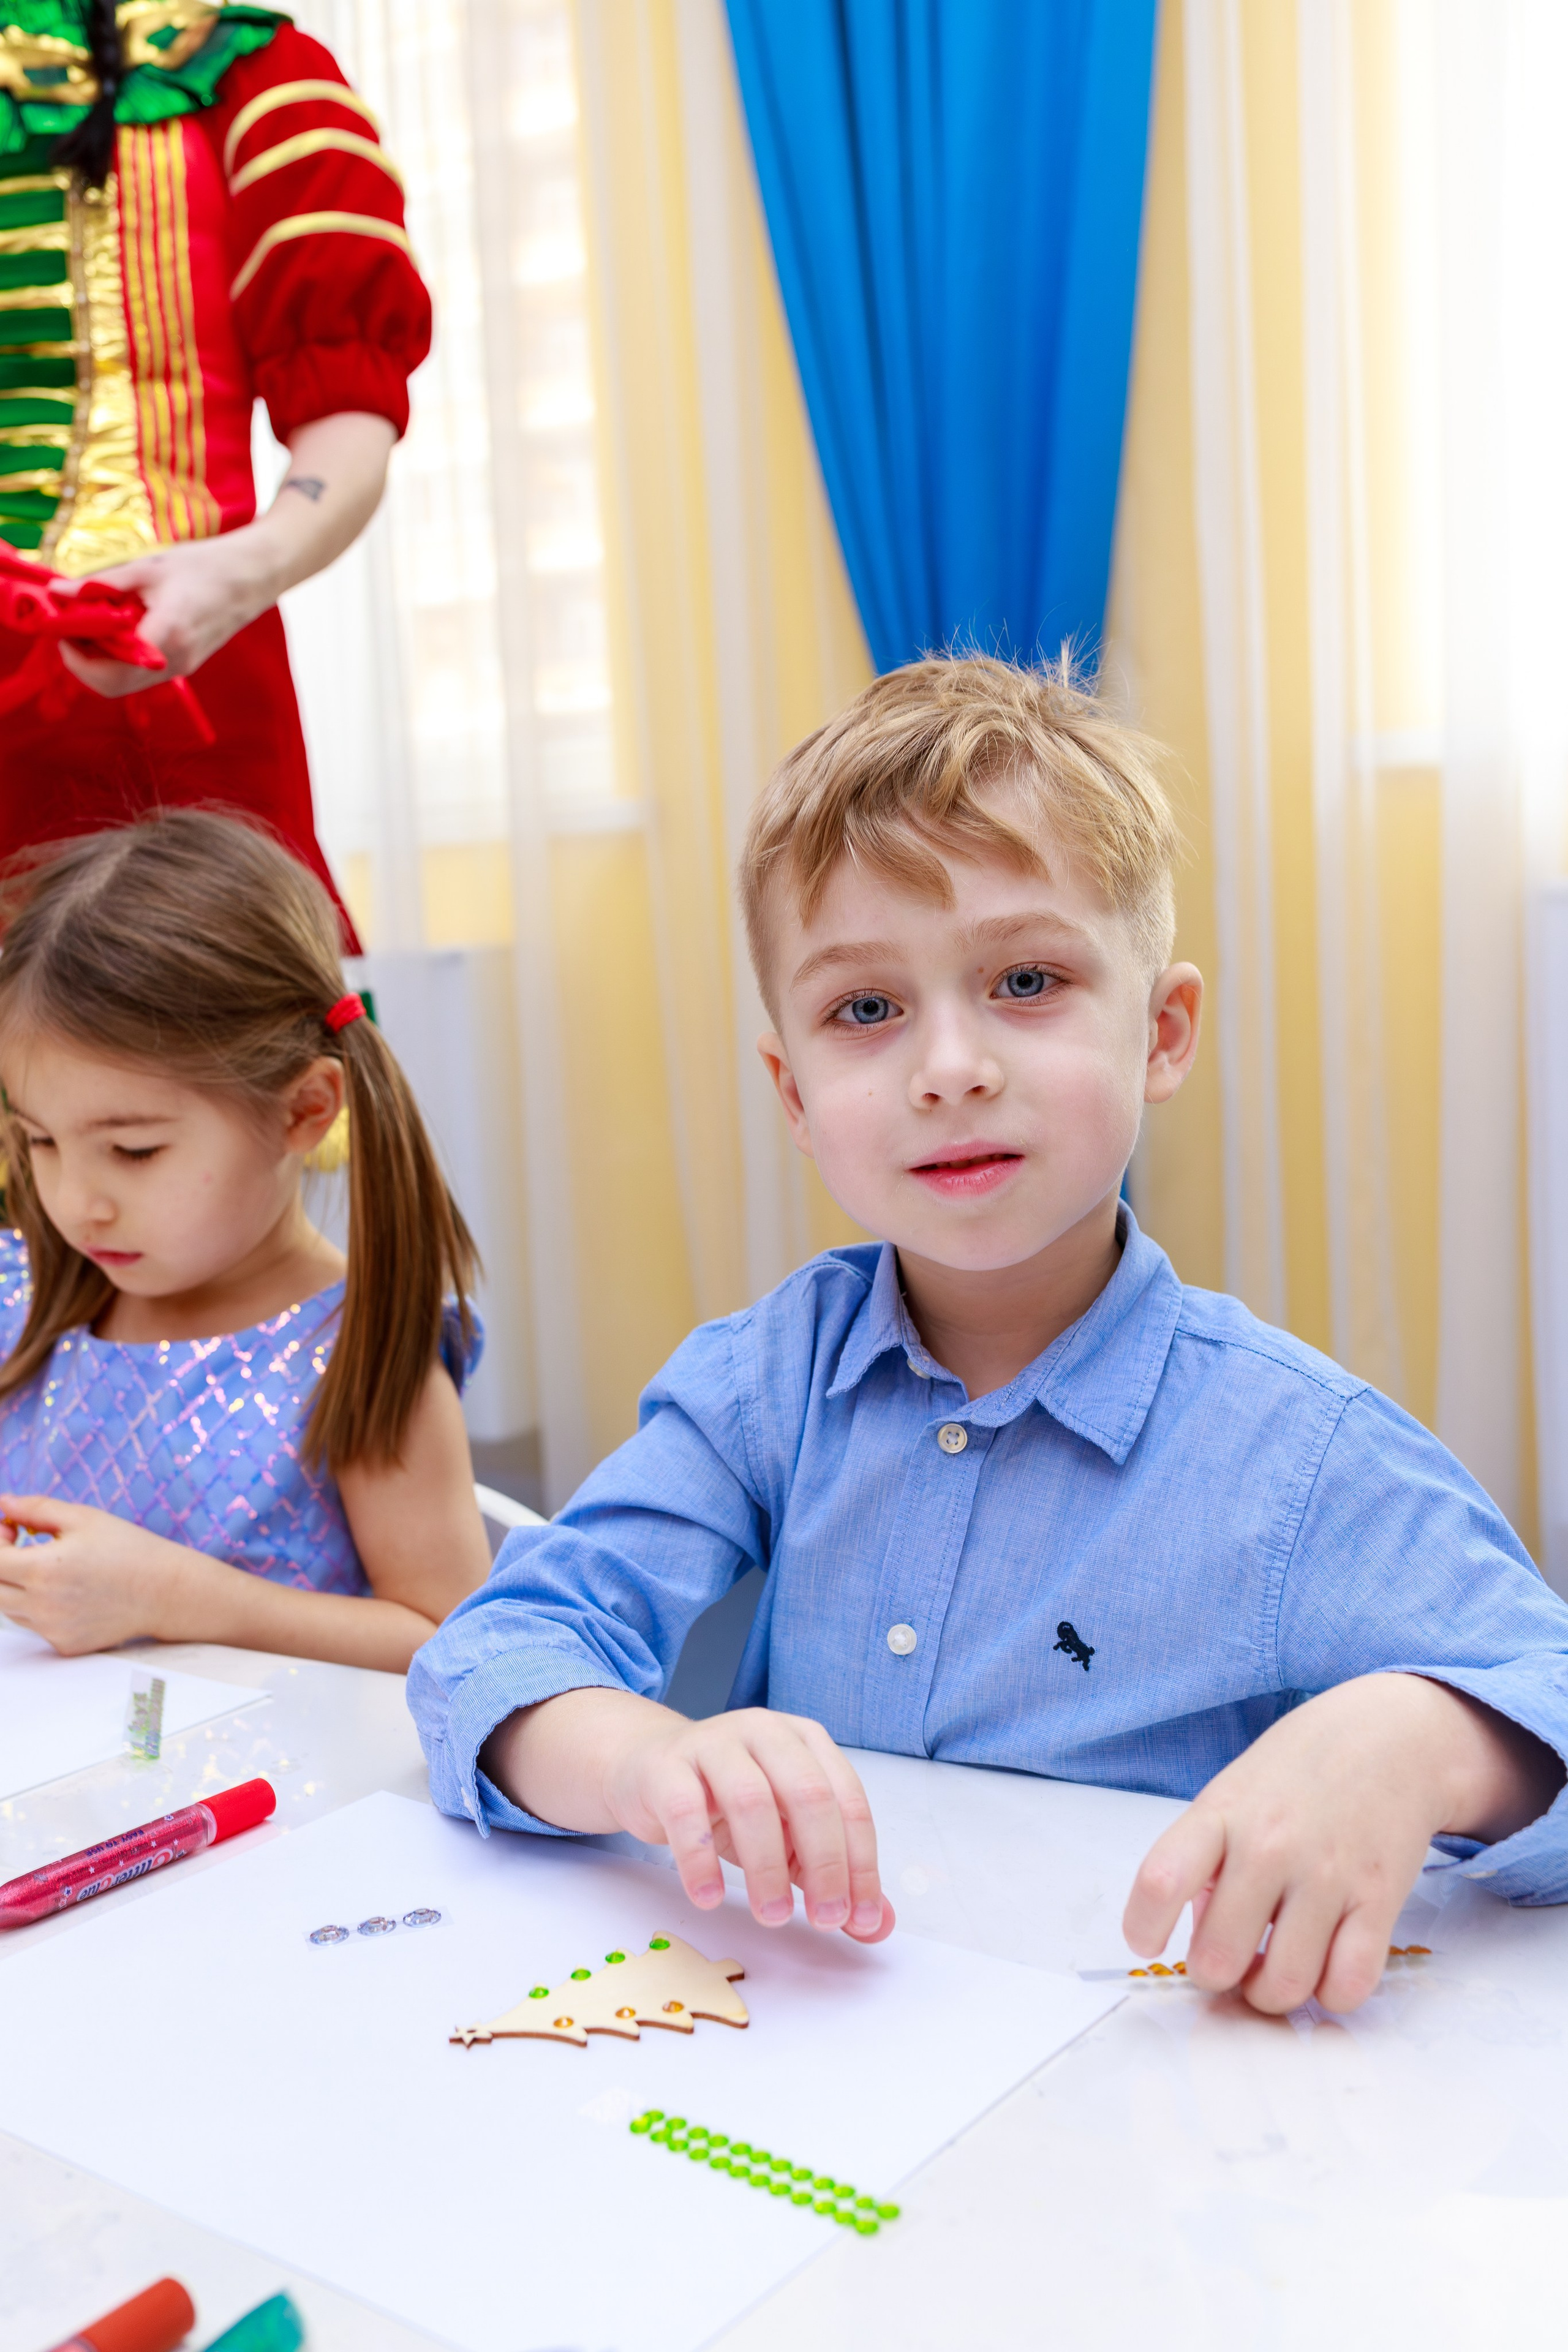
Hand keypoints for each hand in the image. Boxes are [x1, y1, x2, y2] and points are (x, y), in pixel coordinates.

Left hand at [0, 1492, 191, 1652]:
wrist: (166, 1591)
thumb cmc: (128, 1549)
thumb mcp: (83, 1518)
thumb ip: (35, 1509)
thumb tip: (2, 1502)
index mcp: (43, 1570)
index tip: (11, 1527)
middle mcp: (42, 1606)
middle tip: (19, 1546)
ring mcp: (52, 1629)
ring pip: (9, 1609)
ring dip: (15, 1585)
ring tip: (49, 1567)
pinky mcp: (64, 1645)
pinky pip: (35, 1625)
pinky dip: (39, 1607)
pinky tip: (68, 1591)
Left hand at [57, 533, 283, 696]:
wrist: (253, 576)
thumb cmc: (204, 566)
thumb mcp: (147, 569)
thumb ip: (100, 585)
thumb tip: (58, 594)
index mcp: (165, 636)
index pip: (109, 673)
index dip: (77, 660)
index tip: (64, 632)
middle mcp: (174, 662)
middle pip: (113, 686)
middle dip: (84, 663)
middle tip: (73, 630)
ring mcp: (182, 668)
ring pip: (126, 683)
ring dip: (102, 661)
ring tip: (95, 624)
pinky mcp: (185, 665)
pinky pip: (143, 673)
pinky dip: (122, 658)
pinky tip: (120, 628)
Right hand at [487, 1689, 895, 1942]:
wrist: (649, 1768)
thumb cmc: (727, 1803)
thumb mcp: (787, 1835)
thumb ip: (830, 1875)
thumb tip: (877, 1925)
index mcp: (806, 1742)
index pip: (848, 1799)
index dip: (860, 1861)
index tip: (861, 1916)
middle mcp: (766, 1731)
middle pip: (808, 1794)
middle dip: (825, 1863)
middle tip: (825, 1921)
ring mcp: (713, 1743)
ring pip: (751, 1800)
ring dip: (767, 1867)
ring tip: (773, 1916)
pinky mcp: (667, 1766)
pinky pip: (685, 1811)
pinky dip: (700, 1859)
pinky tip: (709, 1896)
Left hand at [1123, 1672, 1563, 2014]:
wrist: (1391, 1737)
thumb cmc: (1300, 1771)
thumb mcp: (1233, 1792)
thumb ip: (1207, 1858)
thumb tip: (1199, 1933)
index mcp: (1221, 1813)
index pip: (1162, 1880)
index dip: (1144, 1925)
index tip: (1146, 1942)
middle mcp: (1269, 1846)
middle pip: (1219, 1957)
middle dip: (1216, 1975)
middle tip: (1229, 1959)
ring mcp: (1326, 1875)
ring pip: (1283, 1985)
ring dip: (1271, 1995)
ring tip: (1274, 1970)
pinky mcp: (1378, 1900)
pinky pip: (1347, 1985)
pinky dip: (1331, 1994)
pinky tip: (1326, 1967)